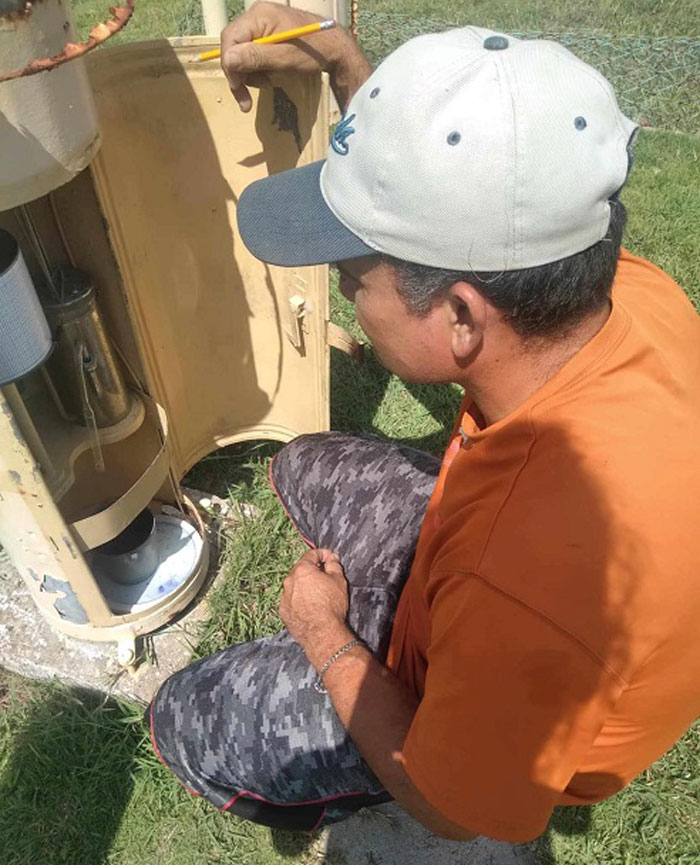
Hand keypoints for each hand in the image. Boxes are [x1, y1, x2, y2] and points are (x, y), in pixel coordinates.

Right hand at [221, 1, 350, 110]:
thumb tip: (228, 60)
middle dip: (239, 73)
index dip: (230, 65)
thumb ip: (255, 57)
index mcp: (259, 15)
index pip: (230, 39)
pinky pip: (252, 53)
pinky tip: (270, 77)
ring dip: (249, 74)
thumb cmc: (313, 52)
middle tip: (246, 100)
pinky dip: (257, 69)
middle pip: (233, 46)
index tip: (238, 88)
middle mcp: (257, 16)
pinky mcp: (268, 34)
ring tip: (267, 84)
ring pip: (241, 52)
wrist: (335, 48)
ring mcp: (262, 24)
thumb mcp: (283, 58)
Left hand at [279, 548, 350, 652]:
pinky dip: (299, 601)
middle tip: (326, 578)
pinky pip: (292, 601)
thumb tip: (332, 558)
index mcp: (302, 570)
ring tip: (319, 596)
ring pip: (295, 586)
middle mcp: (289, 581)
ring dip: (305, 587)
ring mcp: (284, 597)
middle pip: (301, 570)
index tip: (330, 558)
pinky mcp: (284, 612)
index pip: (311, 554)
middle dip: (313, 571)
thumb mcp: (339, 581)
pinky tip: (311, 607)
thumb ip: (334, 565)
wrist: (322, 633)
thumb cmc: (331, 606)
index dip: (323, 554)